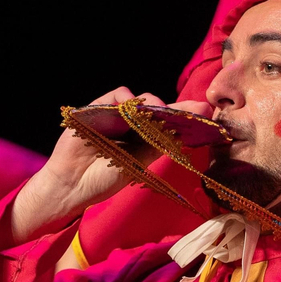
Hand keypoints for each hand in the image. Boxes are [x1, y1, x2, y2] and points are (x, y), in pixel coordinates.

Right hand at [9, 87, 213, 242]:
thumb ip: (155, 146)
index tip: (207, 113)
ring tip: (162, 110)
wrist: (72, 185)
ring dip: (154, 102)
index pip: (170, 124)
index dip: (188, 117)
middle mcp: (133, 126)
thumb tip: (182, 133)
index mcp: (145, 139)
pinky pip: (116, 96)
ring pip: (140, 101)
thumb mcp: (136, 164)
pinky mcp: (98, 109)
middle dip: (180, 108)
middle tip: (198, 109)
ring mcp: (116, 116)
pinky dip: (127, 97)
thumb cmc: (104, 179)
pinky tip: (134, 104)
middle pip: (159, 110)